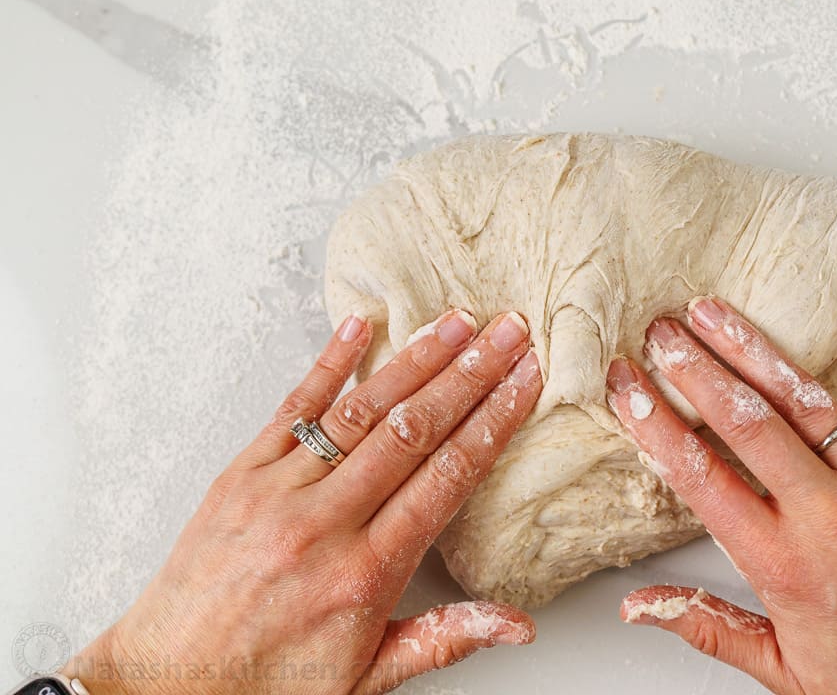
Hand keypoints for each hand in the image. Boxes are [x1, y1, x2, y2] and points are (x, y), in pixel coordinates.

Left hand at [66, 308, 542, 694]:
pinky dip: (328, 363)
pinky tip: (359, 327)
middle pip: (413, 431)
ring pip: (359, 411)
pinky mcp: (239, 475)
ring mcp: (277, 492)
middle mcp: (322, 523)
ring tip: (456, 323)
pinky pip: (291, 407)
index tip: (524, 384)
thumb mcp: (369, 678)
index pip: (447, 478)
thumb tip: (518, 627)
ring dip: (414, 360)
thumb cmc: (269, 684)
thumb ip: (446, 639)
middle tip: (507, 333)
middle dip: (470, 375)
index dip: (493, 423)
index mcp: (364, 573)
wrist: (168, 686)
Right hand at [605, 274, 836, 693]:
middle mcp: (828, 512)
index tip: (625, 388)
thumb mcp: (786, 669)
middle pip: (744, 420)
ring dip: (752, 348)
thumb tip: (641, 605)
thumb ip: (708, 625)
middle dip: (693, 368)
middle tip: (658, 332)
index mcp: (783, 561)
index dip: (653, 424)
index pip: (699, 474)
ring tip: (712, 310)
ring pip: (806, 397)